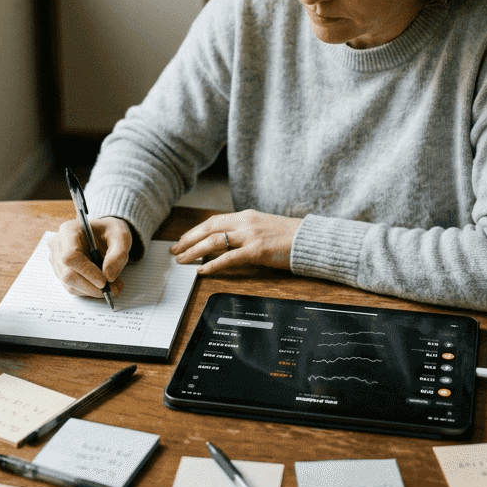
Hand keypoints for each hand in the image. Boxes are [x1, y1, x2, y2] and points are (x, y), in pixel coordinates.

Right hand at [48, 216, 133, 298]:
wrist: (104, 233)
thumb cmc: (110, 231)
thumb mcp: (121, 236)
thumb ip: (118, 255)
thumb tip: (109, 277)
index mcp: (69, 231)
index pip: (70, 256)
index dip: (87, 272)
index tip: (104, 282)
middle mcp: (58, 245)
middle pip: (68, 275)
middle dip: (92, 286)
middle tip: (112, 290)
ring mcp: (57, 260)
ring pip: (70, 285)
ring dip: (92, 290)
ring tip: (111, 286)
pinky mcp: (61, 272)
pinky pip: (72, 287)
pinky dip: (89, 290)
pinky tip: (102, 285)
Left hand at [170, 209, 300, 274]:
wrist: (311, 240)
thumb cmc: (289, 237)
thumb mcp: (263, 228)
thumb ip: (244, 232)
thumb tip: (225, 242)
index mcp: (246, 216)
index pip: (213, 221)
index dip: (195, 231)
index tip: (183, 240)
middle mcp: (246, 223)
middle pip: (208, 228)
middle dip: (188, 240)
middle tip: (175, 250)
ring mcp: (251, 236)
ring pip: (214, 241)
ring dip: (194, 251)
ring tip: (182, 261)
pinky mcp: (257, 251)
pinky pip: (229, 258)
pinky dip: (212, 264)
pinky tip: (202, 270)